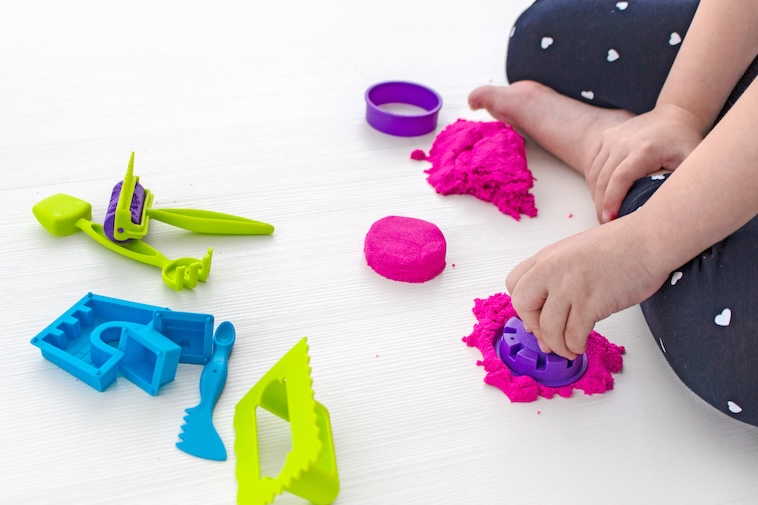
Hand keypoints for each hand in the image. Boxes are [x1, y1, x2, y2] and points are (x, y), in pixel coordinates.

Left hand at [505, 216, 669, 358]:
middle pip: (523, 306)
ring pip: (548, 327)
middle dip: (533, 326)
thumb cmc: (621, 245)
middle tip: (548, 336)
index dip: (523, 305)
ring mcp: (570, 286)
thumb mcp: (575, 252)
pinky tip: (580, 345)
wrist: (650, 240)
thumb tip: (547, 313)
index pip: (514, 284)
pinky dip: (575, 346)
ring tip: (567, 348)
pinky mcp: (591, 302)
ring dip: (557, 344)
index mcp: (547, 256)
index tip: (535, 316)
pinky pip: (573, 335)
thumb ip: (557, 276)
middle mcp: (552, 270)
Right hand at [587, 103, 703, 222]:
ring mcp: (612, 138)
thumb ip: (681, 183)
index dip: (612, 200)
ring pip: (594, 173)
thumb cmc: (685, 142)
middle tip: (605, 223)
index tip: (610, 219)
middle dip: (601, 205)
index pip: (620, 178)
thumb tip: (672, 209)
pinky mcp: (605, 137)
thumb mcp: (691, 161)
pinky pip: (593, 164)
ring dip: (596, 195)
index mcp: (644, 149)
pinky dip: (594, 182)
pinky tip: (601, 195)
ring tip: (604, 211)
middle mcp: (623, 142)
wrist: (675, 115)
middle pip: (603, 179)